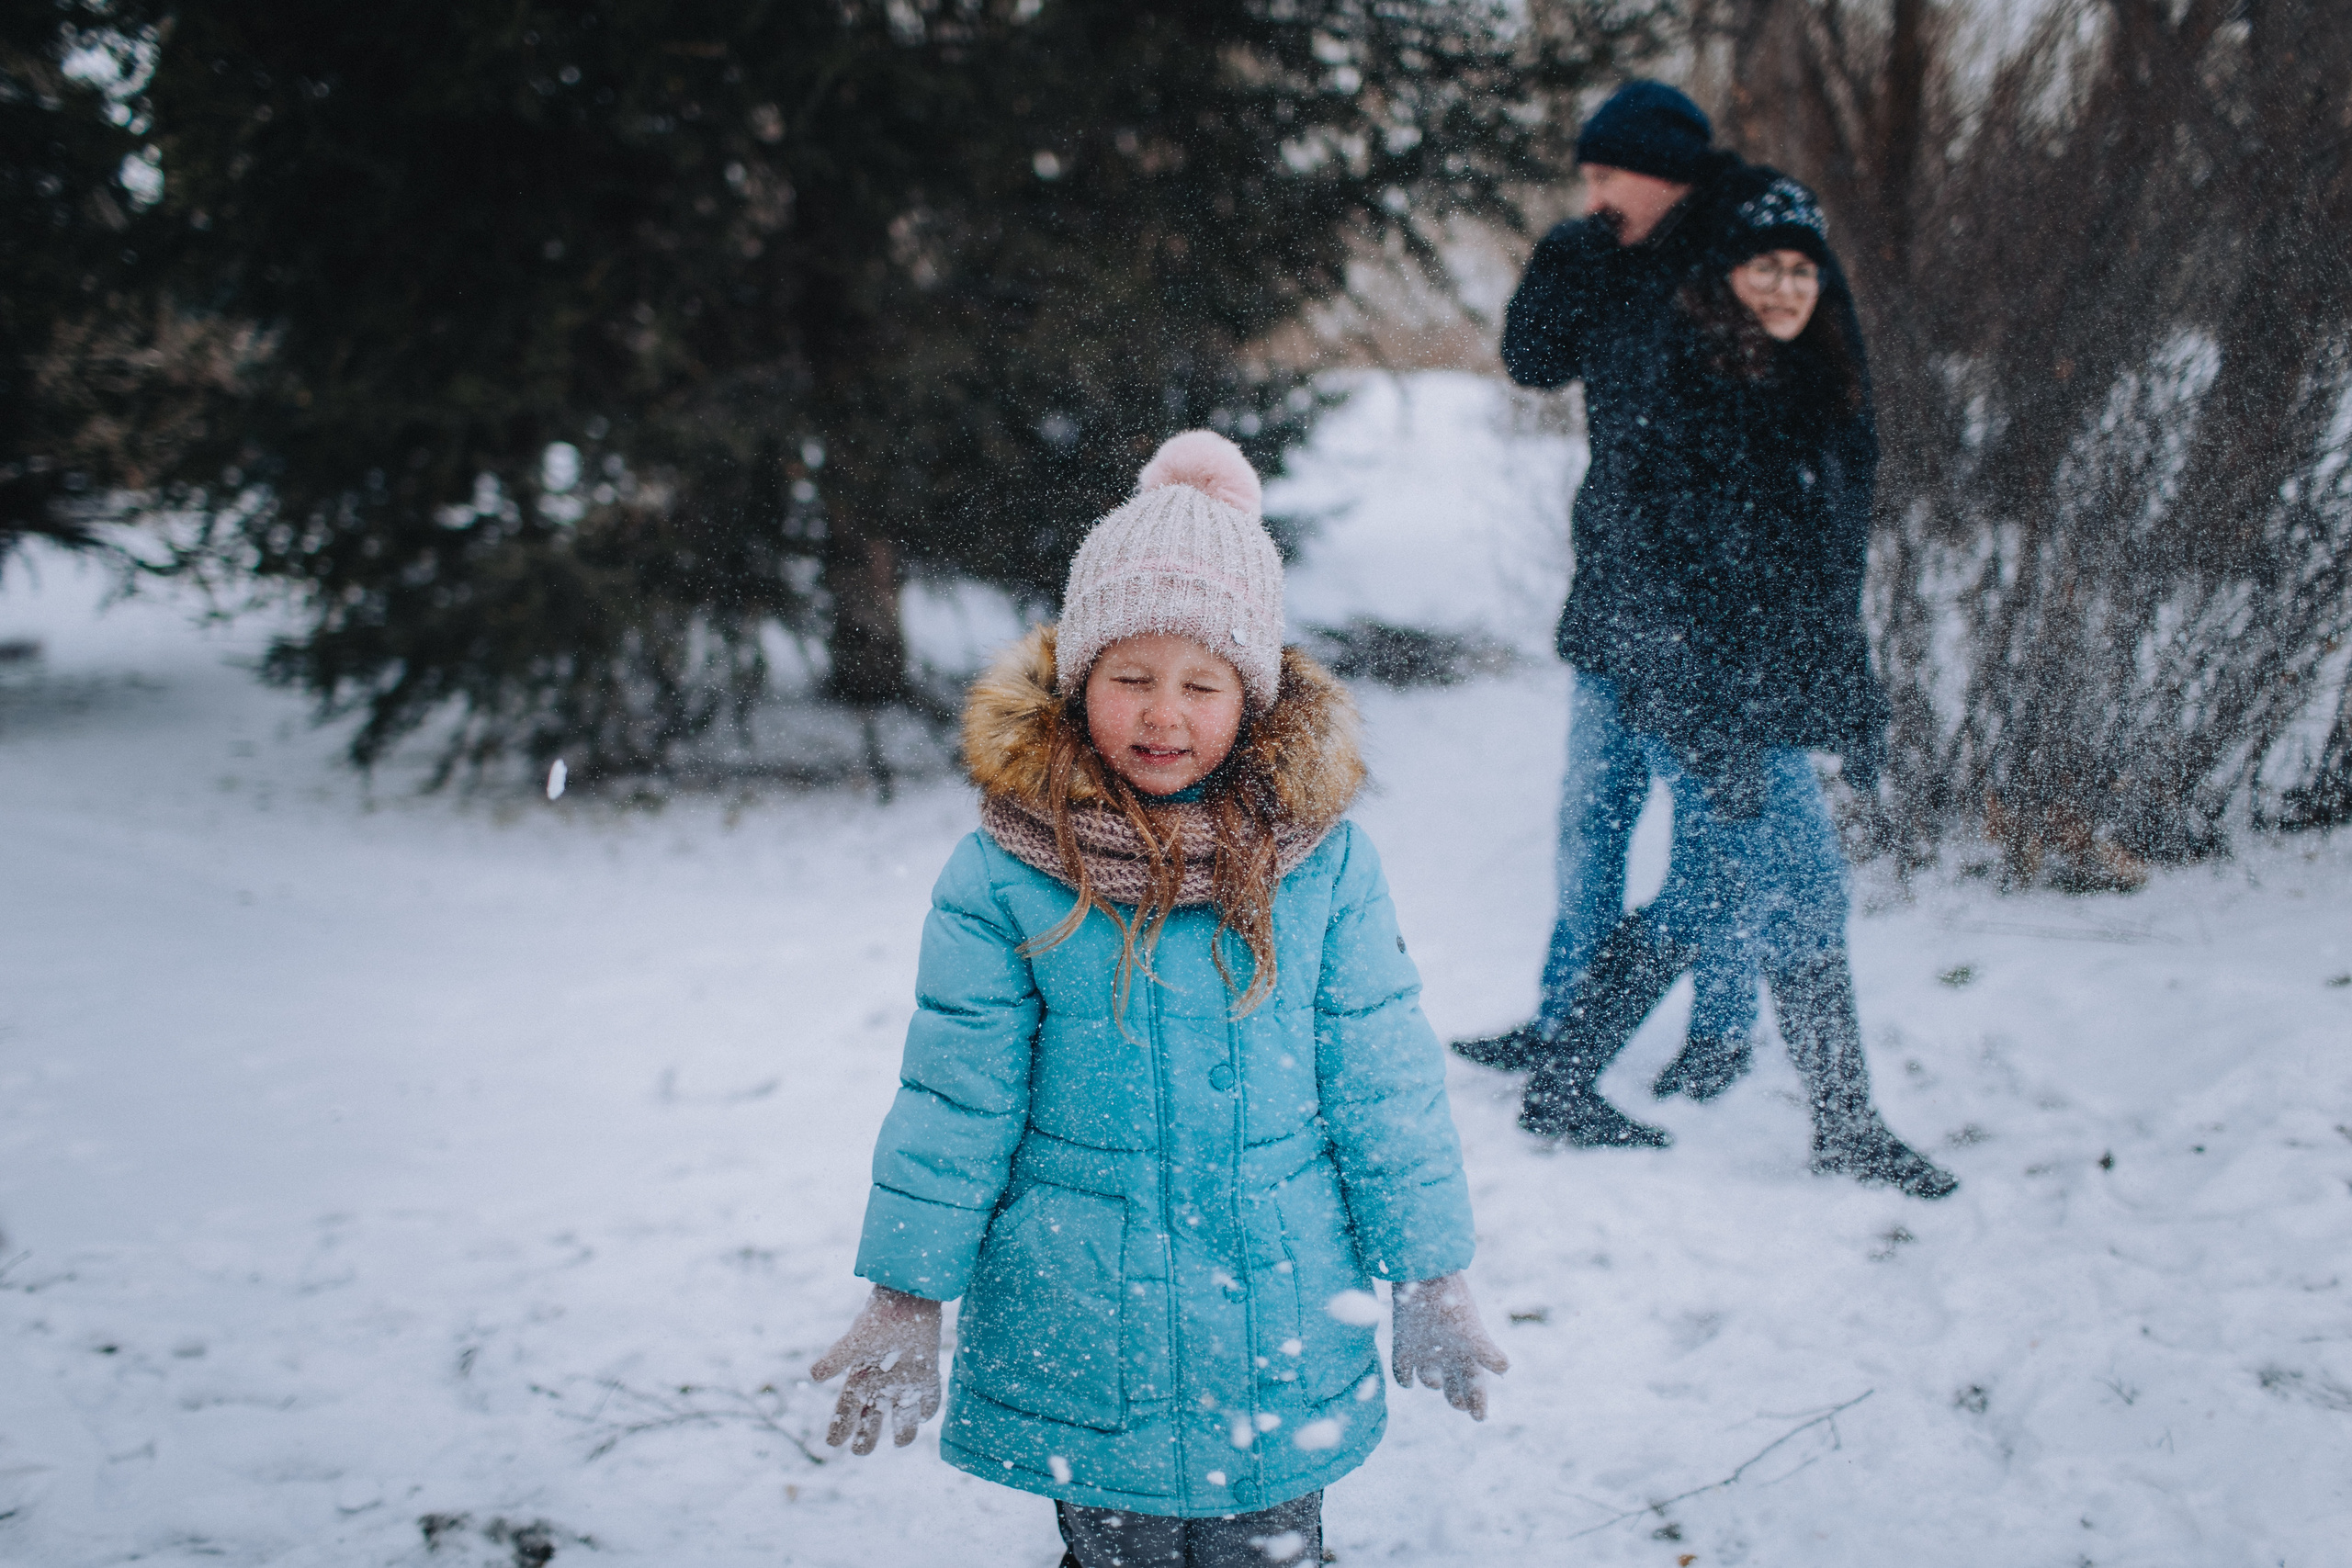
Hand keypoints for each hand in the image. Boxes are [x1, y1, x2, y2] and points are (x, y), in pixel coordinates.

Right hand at [808, 1285, 942, 1453]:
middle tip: (861, 1451)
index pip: (845, 1412)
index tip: (832, 1443)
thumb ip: (836, 1357)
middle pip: (870, 1422)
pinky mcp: (926, 1376)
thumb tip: (813, 1375)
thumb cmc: (878, 1319)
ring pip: (901, 1417)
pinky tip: (924, 1413)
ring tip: (900, 1440)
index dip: (838, 1428)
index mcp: (860, 1380)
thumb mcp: (855, 1340)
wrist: (908, 1299)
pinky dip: (928, 1408)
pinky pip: (929, 1399)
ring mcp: (904, 1383)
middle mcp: (880, 1387)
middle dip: (866, 1439)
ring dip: (903, 1431)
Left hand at [1391, 1272, 1507, 1420]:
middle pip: (1456, 1384)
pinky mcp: (1404, 1341)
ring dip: (1432, 1383)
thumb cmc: (1451, 1302)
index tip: (1479, 1417)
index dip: (1478, 1403)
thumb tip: (1505, 1368)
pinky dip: (1404, 1377)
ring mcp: (1425, 1348)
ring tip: (1435, 1383)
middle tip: (1463, 1407)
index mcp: (1467, 1352)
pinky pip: (1403, 1368)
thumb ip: (1486, 1351)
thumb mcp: (1471, 1328)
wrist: (1426, 1273)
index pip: (1476, 1385)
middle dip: (1459, 1398)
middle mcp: (1448, 1353)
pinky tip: (1407, 1381)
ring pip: (1431, 1376)